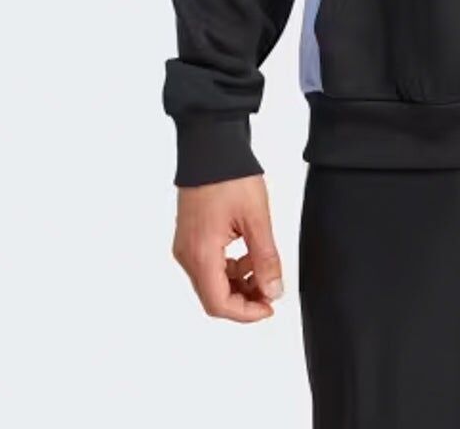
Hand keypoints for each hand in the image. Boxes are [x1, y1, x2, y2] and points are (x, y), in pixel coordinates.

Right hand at [172, 172, 282, 321]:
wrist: (210, 147)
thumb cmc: (230, 177)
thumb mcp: (256, 218)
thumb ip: (265, 258)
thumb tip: (274, 291)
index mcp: (200, 254)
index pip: (219, 304)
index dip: (246, 313)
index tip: (270, 307)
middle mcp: (187, 255)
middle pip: (213, 296)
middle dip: (244, 299)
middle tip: (271, 289)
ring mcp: (186, 246)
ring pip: (211, 282)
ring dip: (238, 283)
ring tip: (264, 267)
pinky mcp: (190, 237)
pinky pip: (208, 265)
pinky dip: (229, 268)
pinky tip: (249, 254)